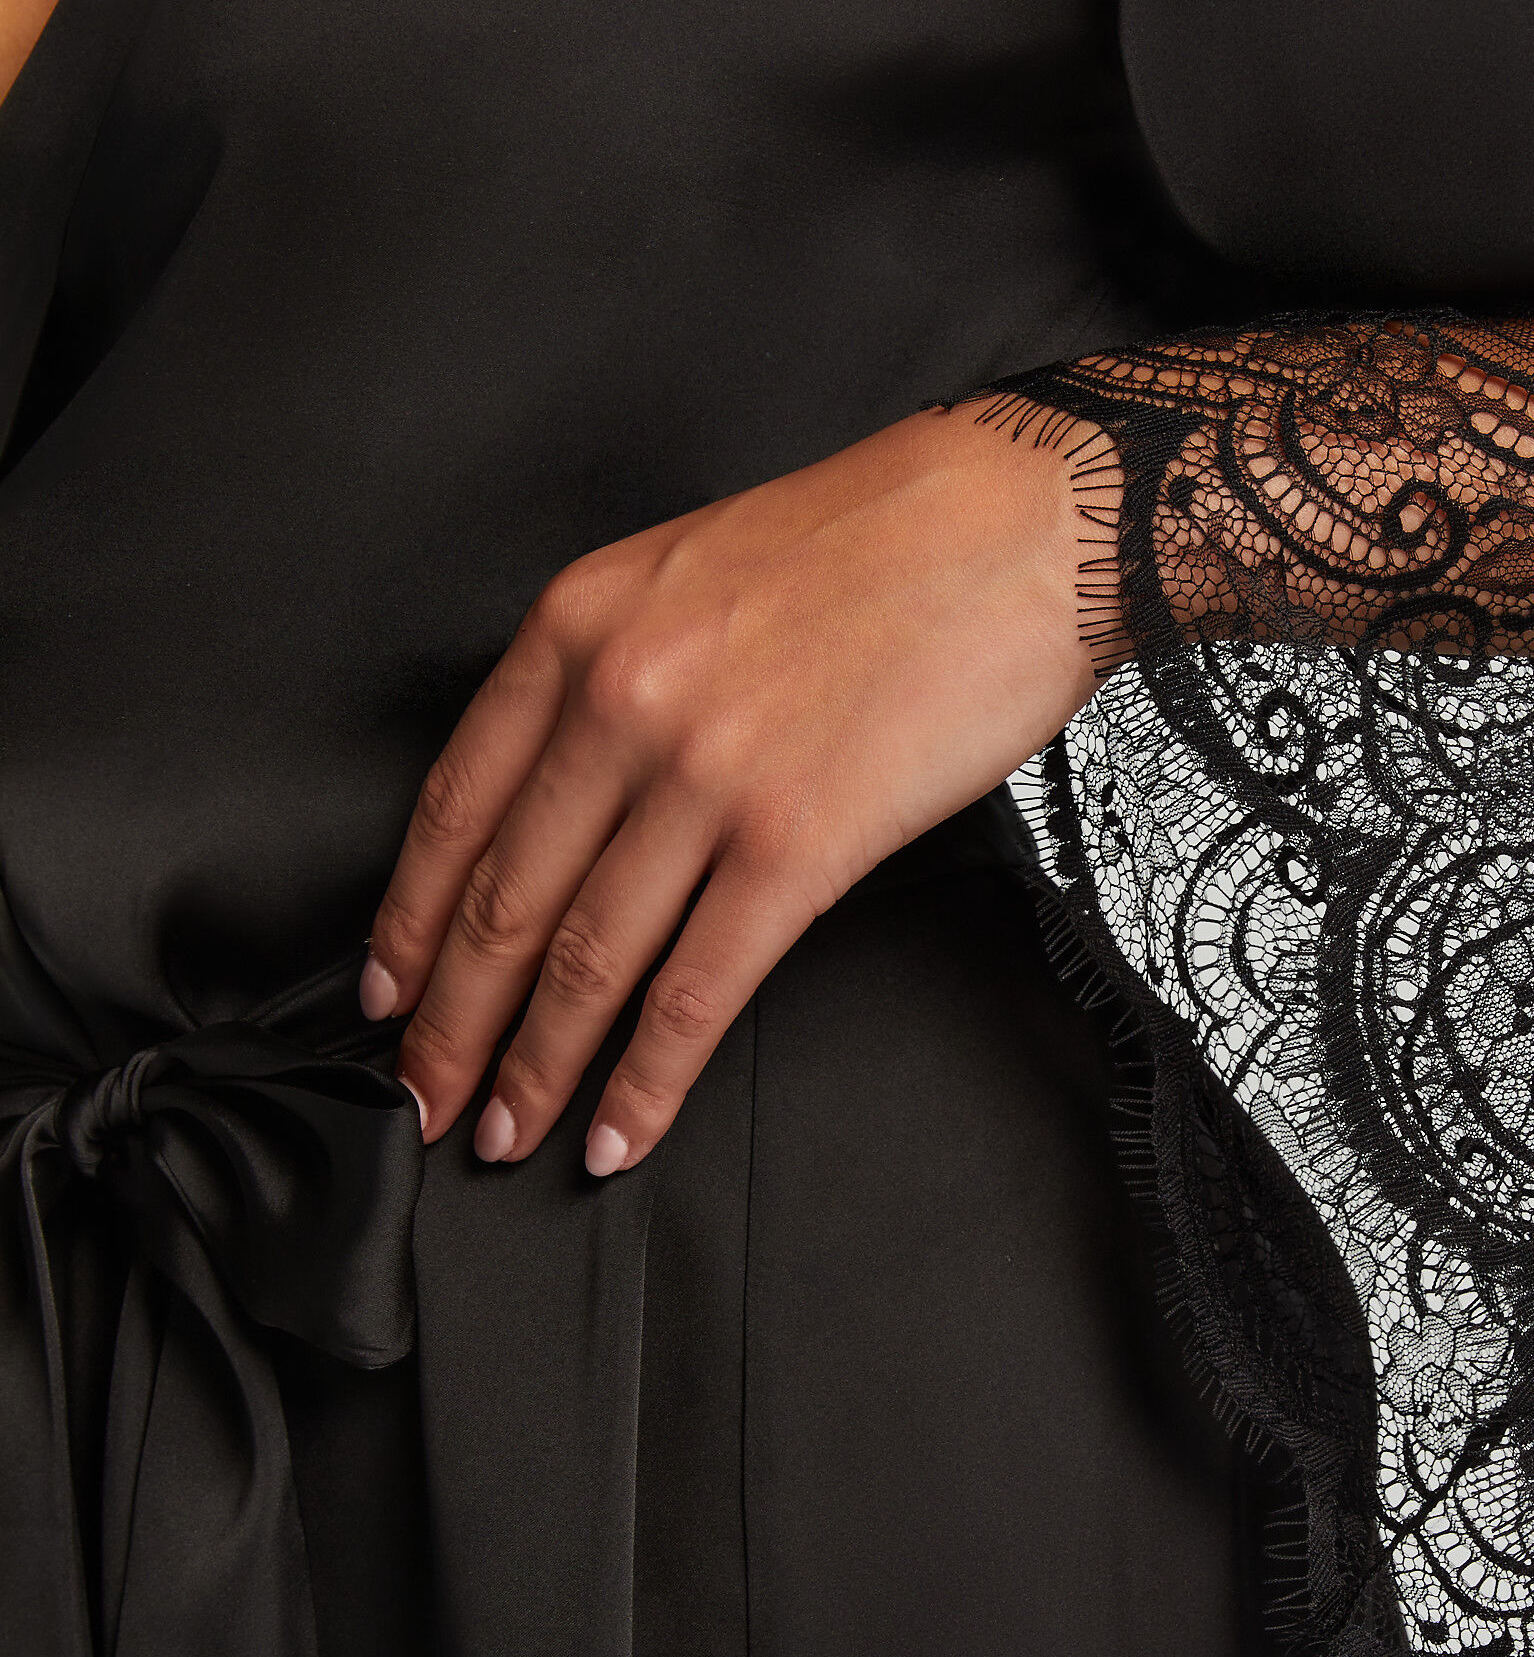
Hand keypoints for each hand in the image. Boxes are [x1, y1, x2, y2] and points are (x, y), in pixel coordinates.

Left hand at [362, 398, 1102, 1171]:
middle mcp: (621, 699)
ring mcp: (705, 777)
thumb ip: (616, 669)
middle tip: (429, 1100)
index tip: (390, 994)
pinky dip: (647, 1079)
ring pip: (585, 959)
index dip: (411, 923)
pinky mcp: (797, 844)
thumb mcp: (692, 569)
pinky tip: (621, 1129)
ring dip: (536, 1068)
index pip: (456, 807)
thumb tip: (574, 799)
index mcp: (580, 624)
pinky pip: (697, 990)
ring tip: (509, 1135)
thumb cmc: (882, 539)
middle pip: (503, 899)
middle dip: (453, 1025)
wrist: (1020, 521)